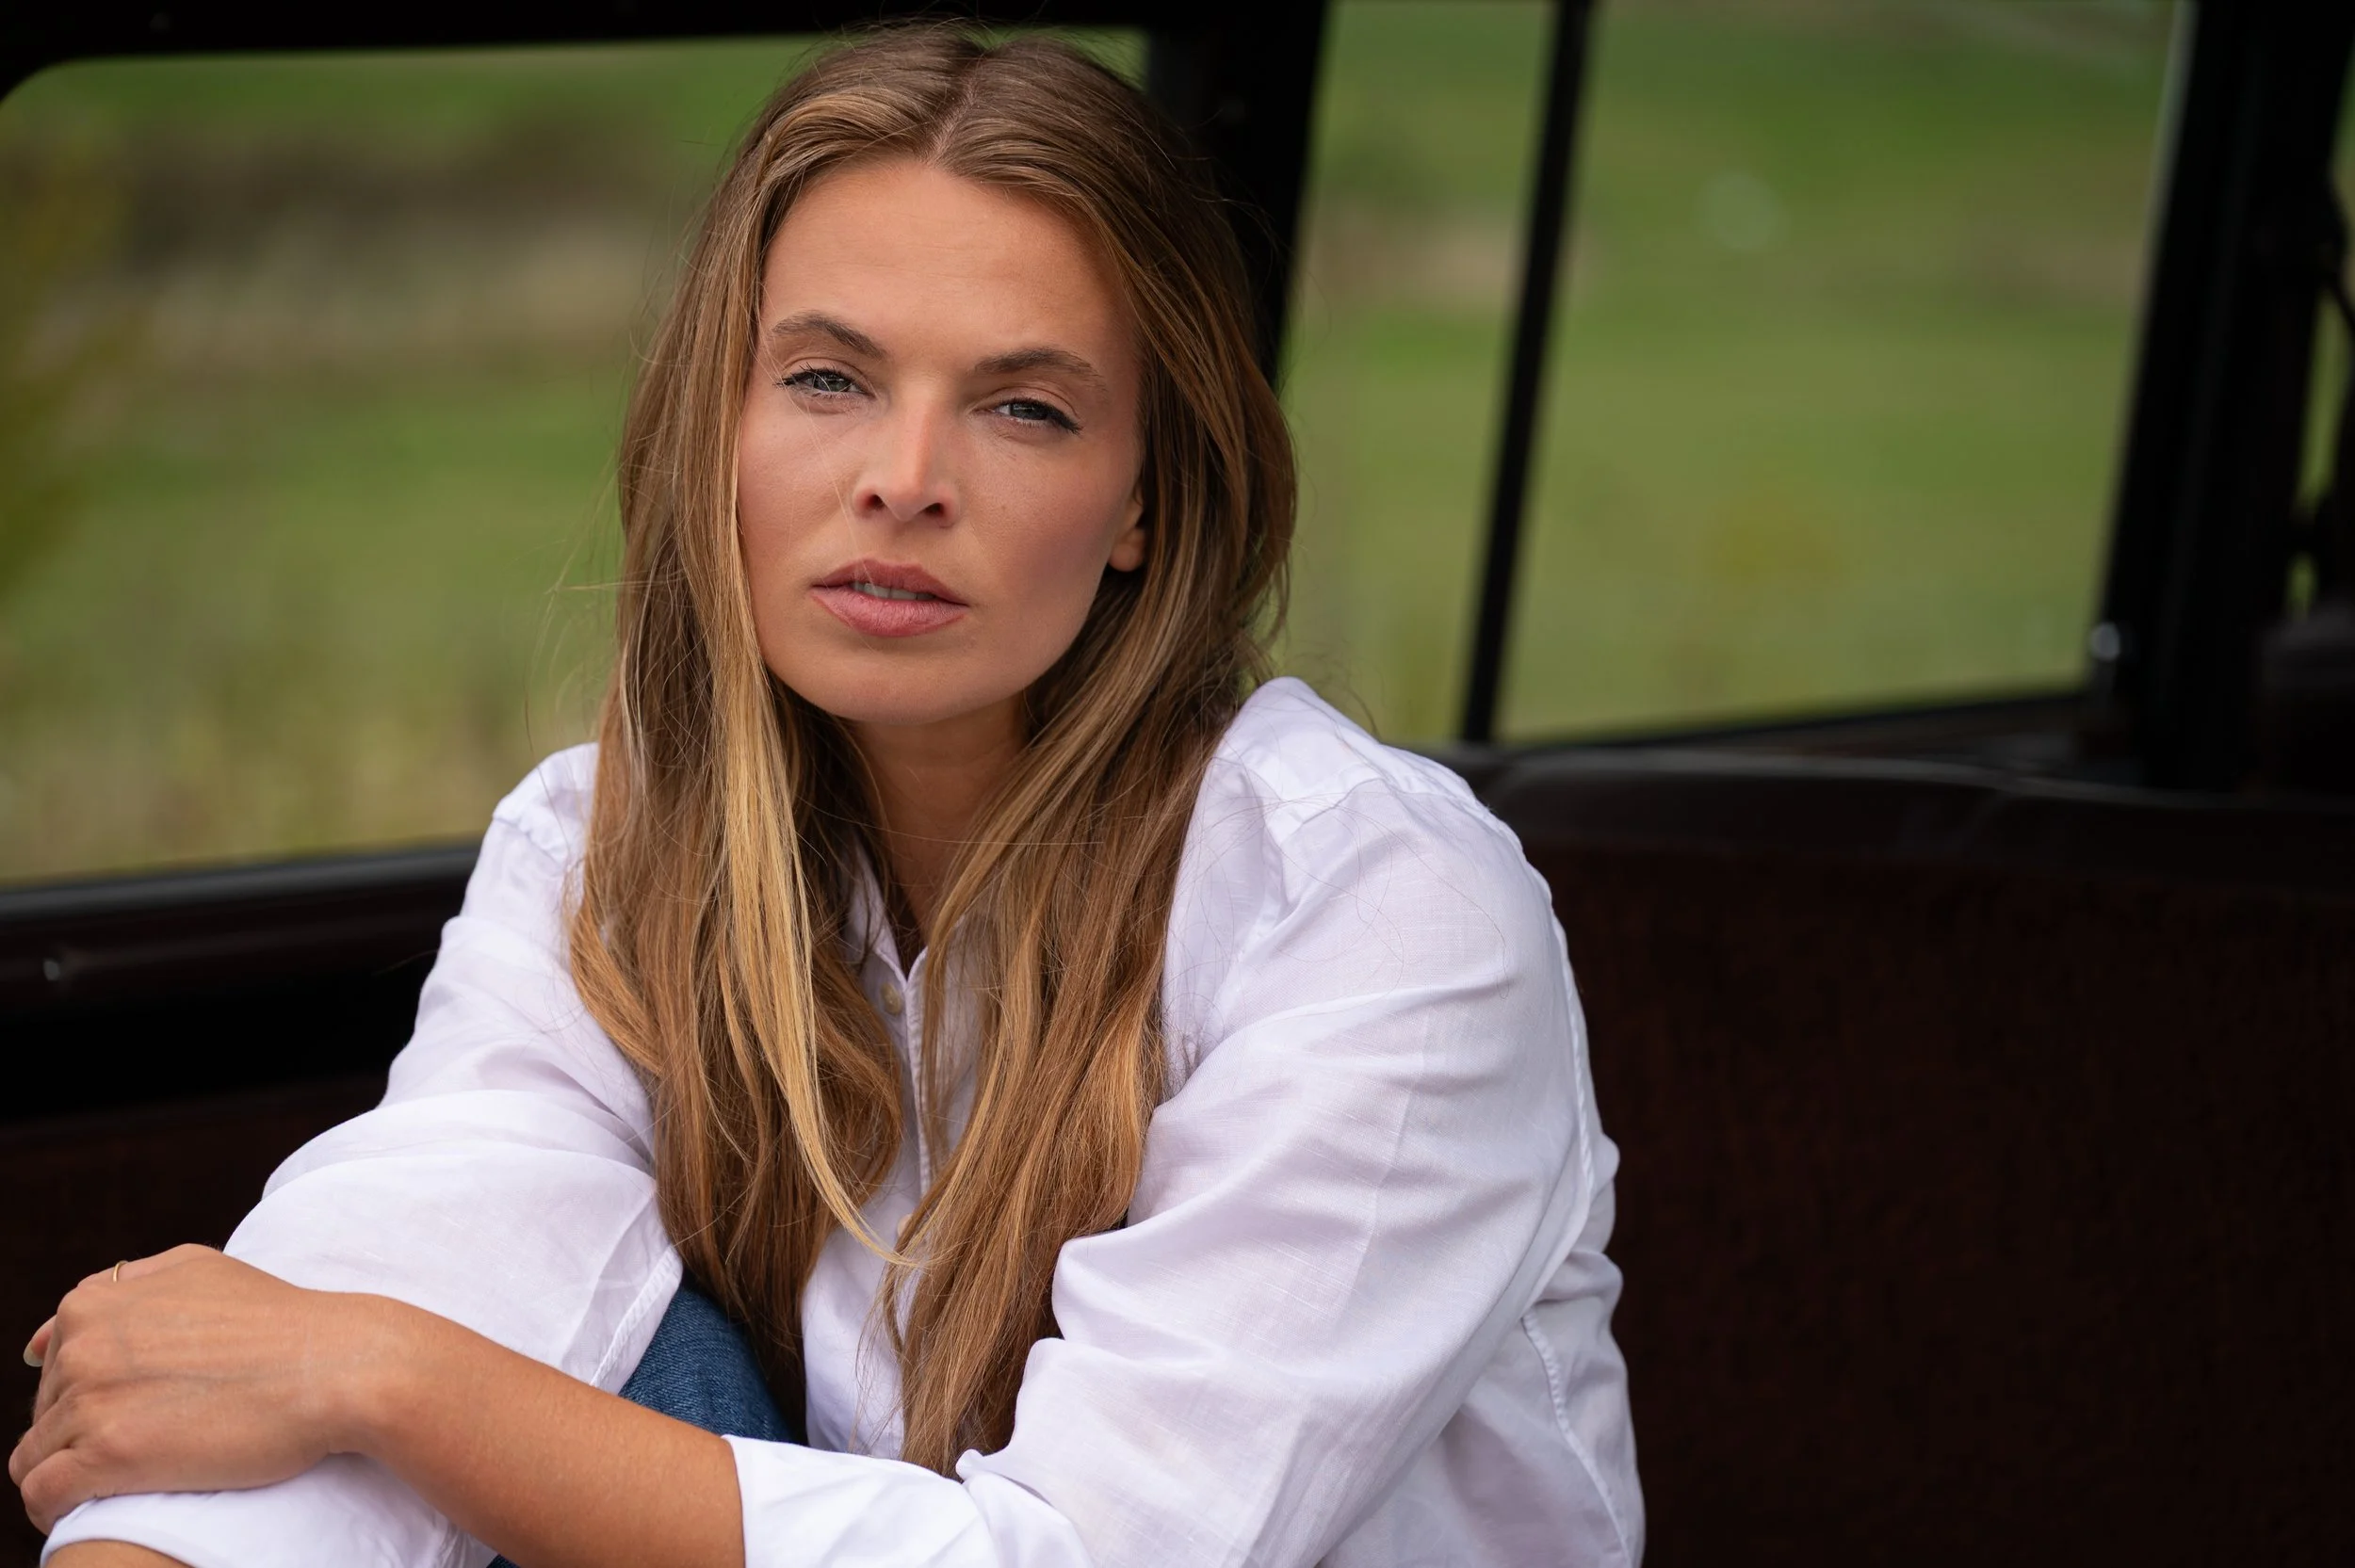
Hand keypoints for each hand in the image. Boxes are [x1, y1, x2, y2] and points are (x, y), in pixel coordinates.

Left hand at [10, 1246, 379, 1534]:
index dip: (93, 1390)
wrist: (336, 1366)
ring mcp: (92, 1401)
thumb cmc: (280, 1320)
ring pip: (34, 1456)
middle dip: (81, 1429)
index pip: (52, 1362)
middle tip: (151, 1438)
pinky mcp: (108, 1456)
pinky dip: (55, 1506)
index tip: (138, 1405)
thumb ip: (123, 1286)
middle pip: (44, 1410)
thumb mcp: (198, 1271)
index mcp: (94, 1304)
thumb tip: (37, 1341)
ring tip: (129, 1475)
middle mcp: (82, 1346)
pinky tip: (93, 1504)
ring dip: (72, 1470)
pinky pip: (43, 1493)